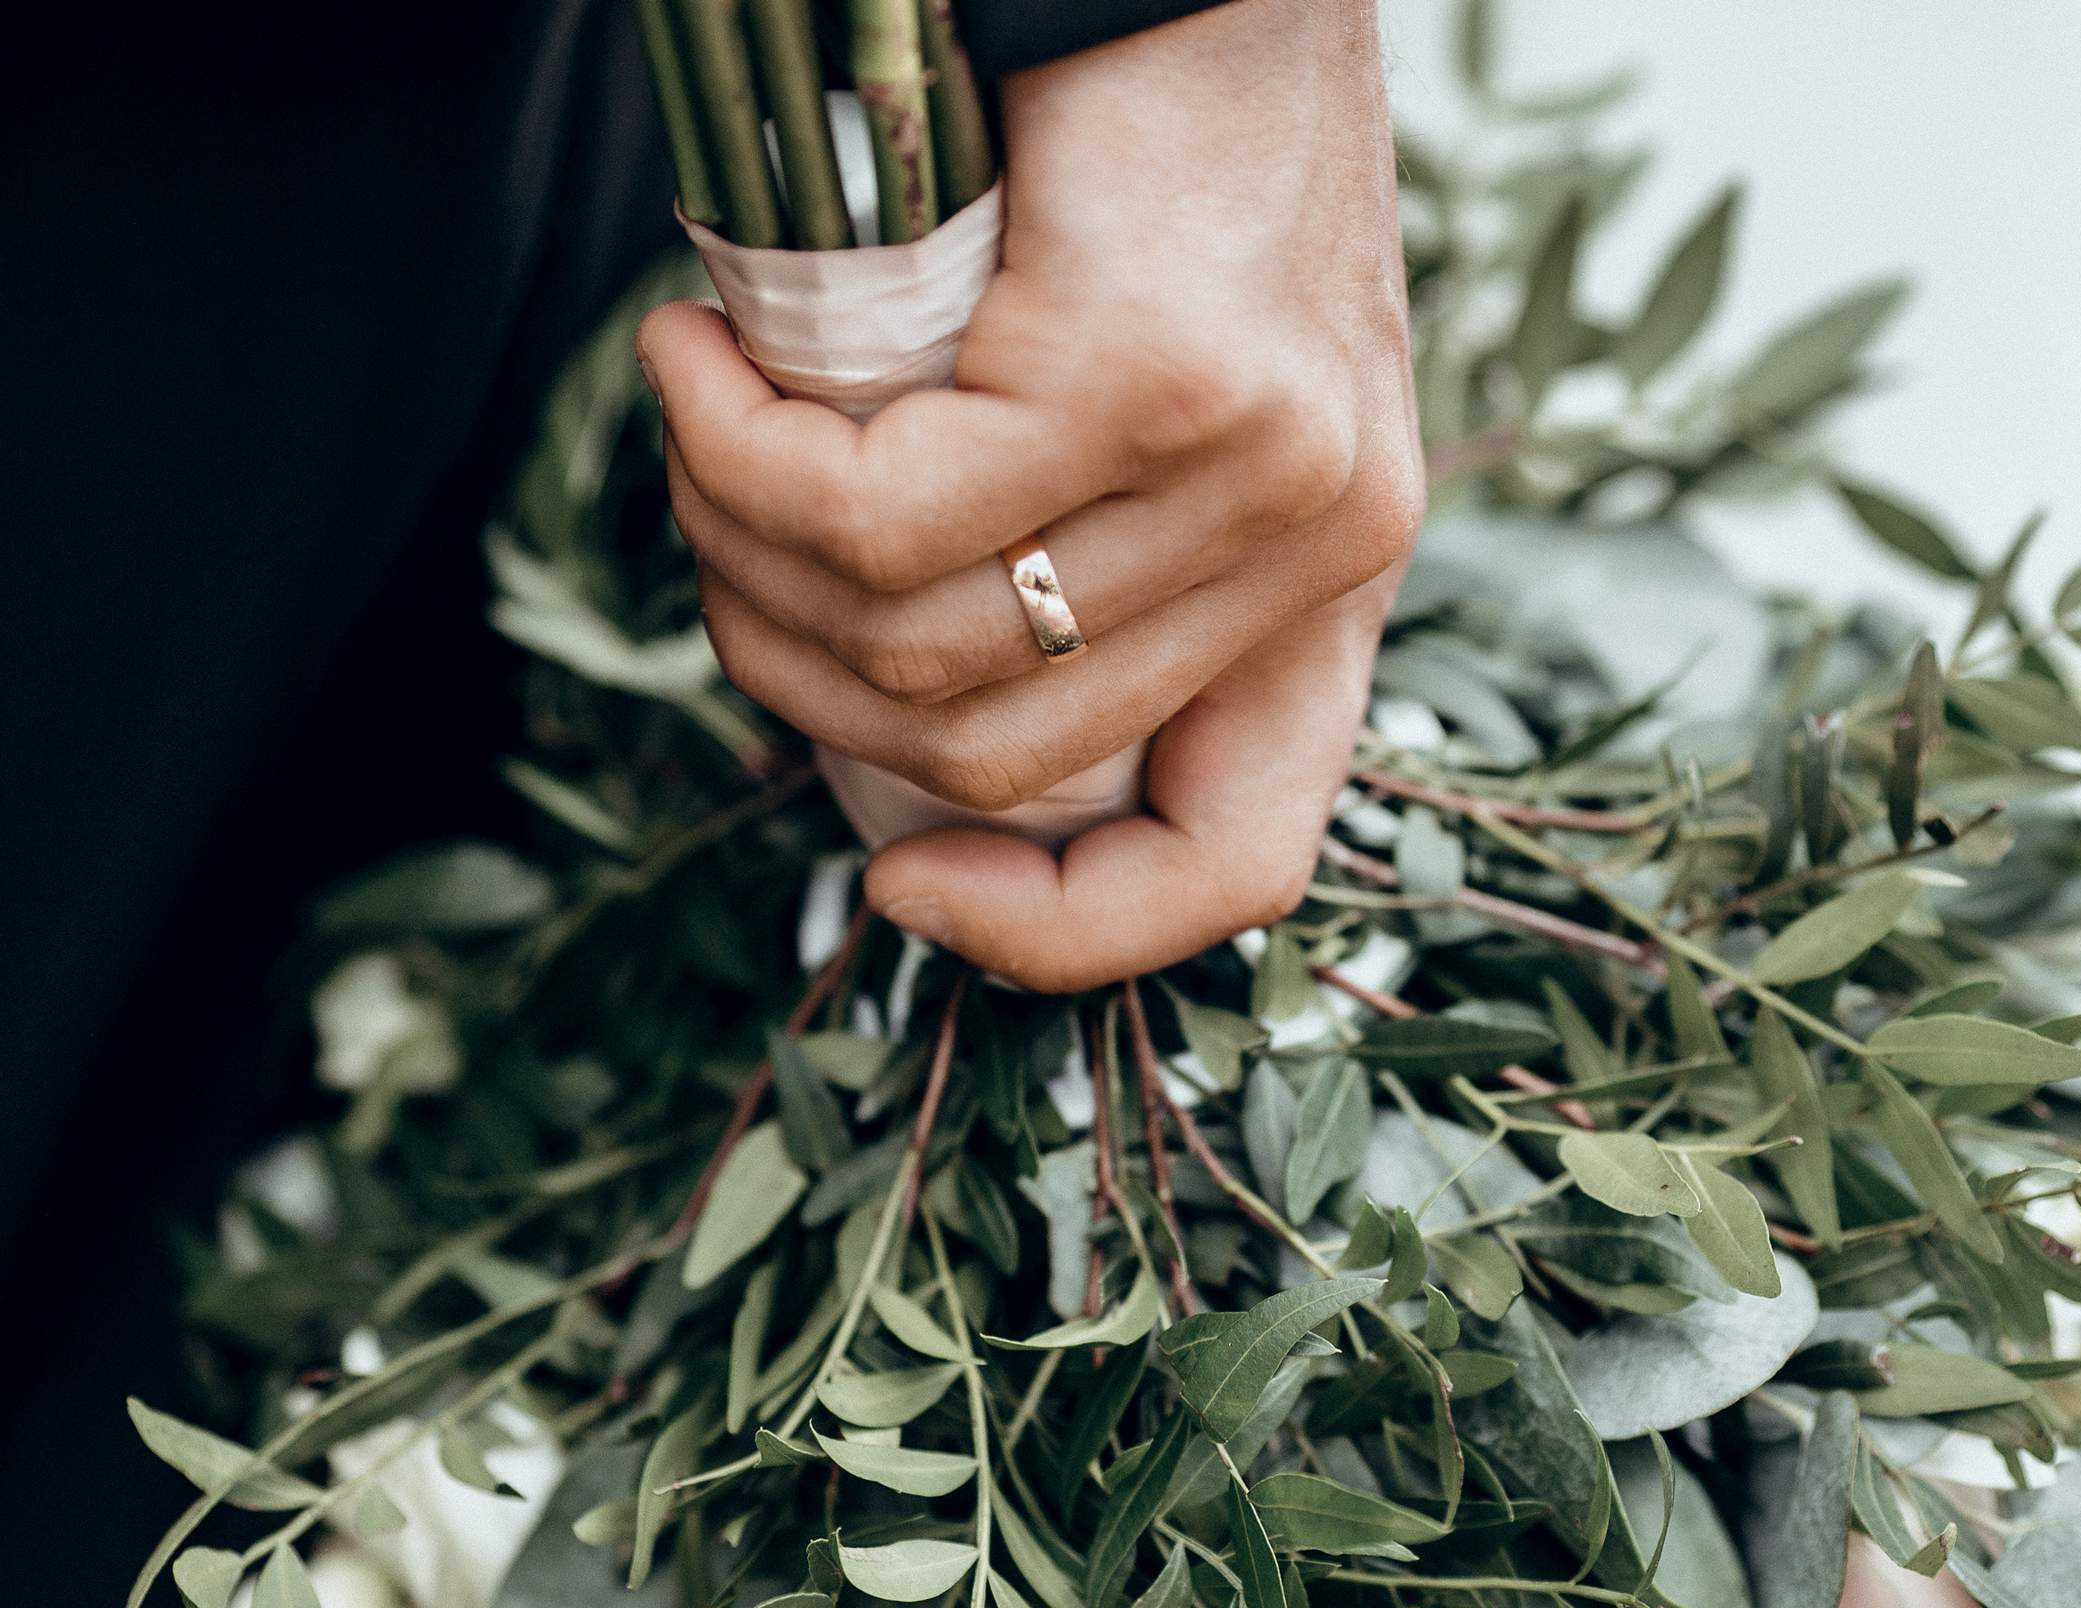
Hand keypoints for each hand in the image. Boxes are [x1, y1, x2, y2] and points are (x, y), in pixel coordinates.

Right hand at [636, 0, 1420, 991]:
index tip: (898, 883)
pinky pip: (871, 513)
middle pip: (995, 753)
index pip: (1236, 858)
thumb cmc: (1154, 155)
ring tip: (707, 417)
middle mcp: (1327, 543)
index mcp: (1335, 582)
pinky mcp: (1152, 376)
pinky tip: (697, 357)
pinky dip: (735, 453)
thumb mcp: (1166, 406)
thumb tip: (897, 732)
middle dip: (797, 668)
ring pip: (913, 641)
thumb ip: (1089, 566)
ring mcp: (1257, 468)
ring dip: (742, 549)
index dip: (1057, 931)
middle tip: (725, 519)